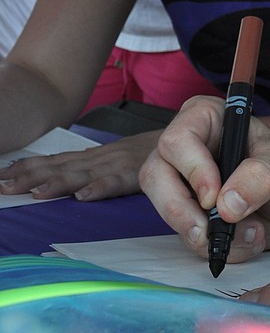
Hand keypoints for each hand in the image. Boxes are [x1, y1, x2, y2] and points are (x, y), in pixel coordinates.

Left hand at [0, 131, 158, 199]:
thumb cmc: (152, 153)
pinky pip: (117, 182)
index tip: (3, 173)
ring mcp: (119, 164)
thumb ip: (98, 169)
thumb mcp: (120, 159)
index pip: (58, 160)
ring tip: (35, 193)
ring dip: (58, 183)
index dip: (30, 167)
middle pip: (62, 167)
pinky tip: (84, 197)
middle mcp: (102, 157)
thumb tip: (73, 184)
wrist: (188, 135)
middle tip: (4, 185)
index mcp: (96, 156)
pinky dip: (100, 188)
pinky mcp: (138, 174)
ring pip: (84, 174)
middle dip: (31, 176)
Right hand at [138, 96, 269, 261]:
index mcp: (205, 118)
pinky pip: (186, 236)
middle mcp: (186, 148)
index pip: (178, 140)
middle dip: (181, 211)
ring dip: (204, 234)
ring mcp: (183, 183)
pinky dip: (215, 247)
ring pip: (166, 211)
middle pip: (156, 177)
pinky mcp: (189, 214)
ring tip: (249, 234)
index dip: (192, 170)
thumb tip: (226, 204)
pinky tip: (245, 241)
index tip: (214, 197)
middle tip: (209, 233)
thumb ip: (262, 175)